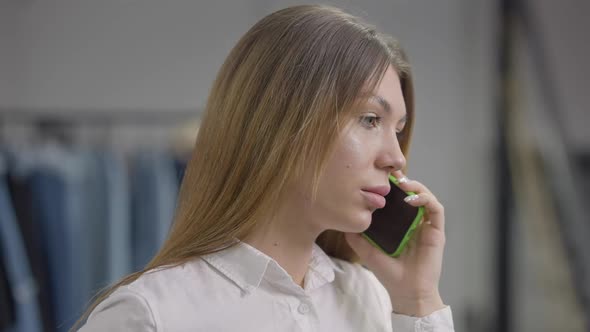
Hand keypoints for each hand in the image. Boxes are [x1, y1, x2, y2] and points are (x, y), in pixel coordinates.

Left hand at [345, 170, 446, 316]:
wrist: (406, 292)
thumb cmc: (389, 274)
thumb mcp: (368, 252)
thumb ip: (357, 237)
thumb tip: (343, 222)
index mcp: (400, 224)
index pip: (397, 199)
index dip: (390, 186)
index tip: (378, 175)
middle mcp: (414, 222)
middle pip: (412, 193)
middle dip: (402, 180)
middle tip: (389, 172)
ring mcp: (427, 226)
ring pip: (426, 196)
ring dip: (415, 186)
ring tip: (401, 183)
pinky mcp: (437, 232)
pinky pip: (436, 209)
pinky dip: (425, 199)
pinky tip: (411, 199)